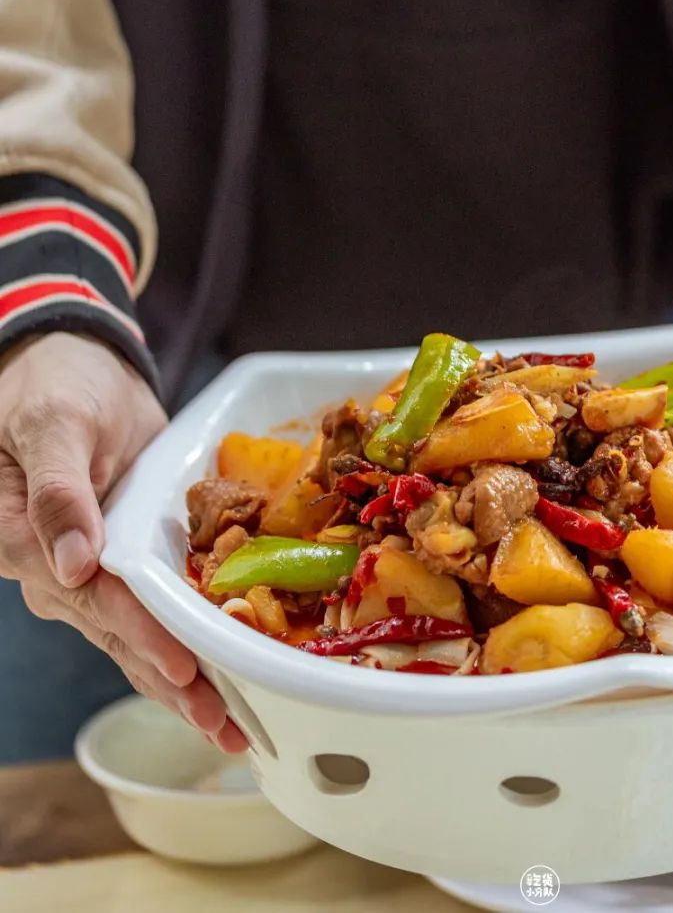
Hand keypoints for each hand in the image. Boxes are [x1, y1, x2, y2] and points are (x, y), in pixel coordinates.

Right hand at [0, 332, 243, 749]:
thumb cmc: (55, 385)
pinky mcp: (120, 560)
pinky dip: (183, 645)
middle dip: (171, 682)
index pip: (88, 597)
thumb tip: (72, 564)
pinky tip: (220, 679)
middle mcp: (50, 570)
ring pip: (133, 637)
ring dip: (181, 683)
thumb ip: (59, 490)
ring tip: (231, 728)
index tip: (182, 664)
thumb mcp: (55, 424)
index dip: (139, 633)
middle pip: (115, 634)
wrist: (74, 364)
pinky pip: (149, 613)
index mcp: (19, 539)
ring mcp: (86, 571)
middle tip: (226, 725)